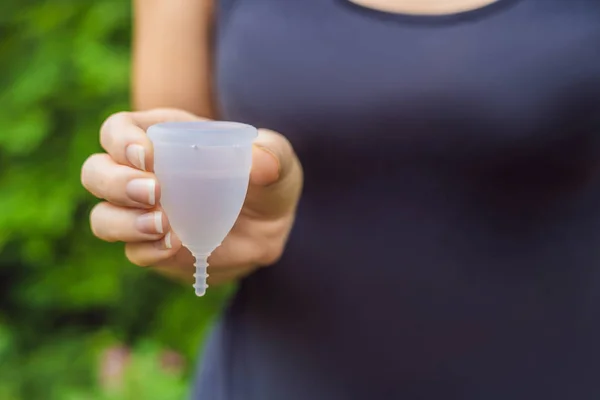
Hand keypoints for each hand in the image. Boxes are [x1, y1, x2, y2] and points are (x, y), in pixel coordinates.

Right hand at [81, 108, 302, 285]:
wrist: (268, 229)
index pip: (117, 130)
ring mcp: (141, 214)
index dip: (121, 141)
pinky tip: (176, 246)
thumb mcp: (279, 162)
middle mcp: (141, 174)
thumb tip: (259, 162)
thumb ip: (273, 154)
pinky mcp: (151, 246)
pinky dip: (148, 250)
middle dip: (116, 182)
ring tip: (164, 225)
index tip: (148, 157)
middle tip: (155, 192)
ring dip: (124, 223)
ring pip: (102, 217)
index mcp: (162, 138)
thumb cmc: (266, 182)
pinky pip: (132, 251)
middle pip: (95, 172)